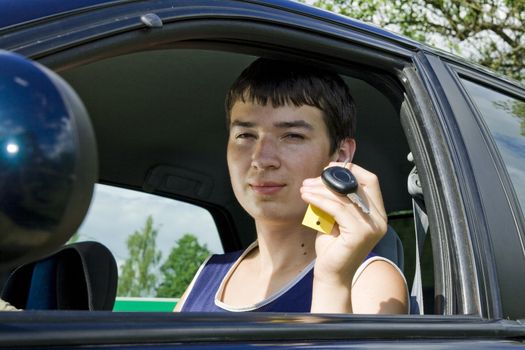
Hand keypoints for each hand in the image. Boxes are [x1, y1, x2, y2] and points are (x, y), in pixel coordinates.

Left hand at [300, 162, 387, 307]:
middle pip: (357, 185)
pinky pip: (338, 208)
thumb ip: (337, 199)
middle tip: (310, 181)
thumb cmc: (332, 247)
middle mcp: (379, 219)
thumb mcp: (335, 217)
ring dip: (320, 189)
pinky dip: (320, 200)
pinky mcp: (360, 234)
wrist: (331, 274)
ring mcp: (372, 227)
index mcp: (377, 213)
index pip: (370, 181)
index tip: (328, 169)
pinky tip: (306, 197)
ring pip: (345, 197)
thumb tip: (324, 178)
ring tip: (304, 189)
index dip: (351, 170)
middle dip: (331, 179)